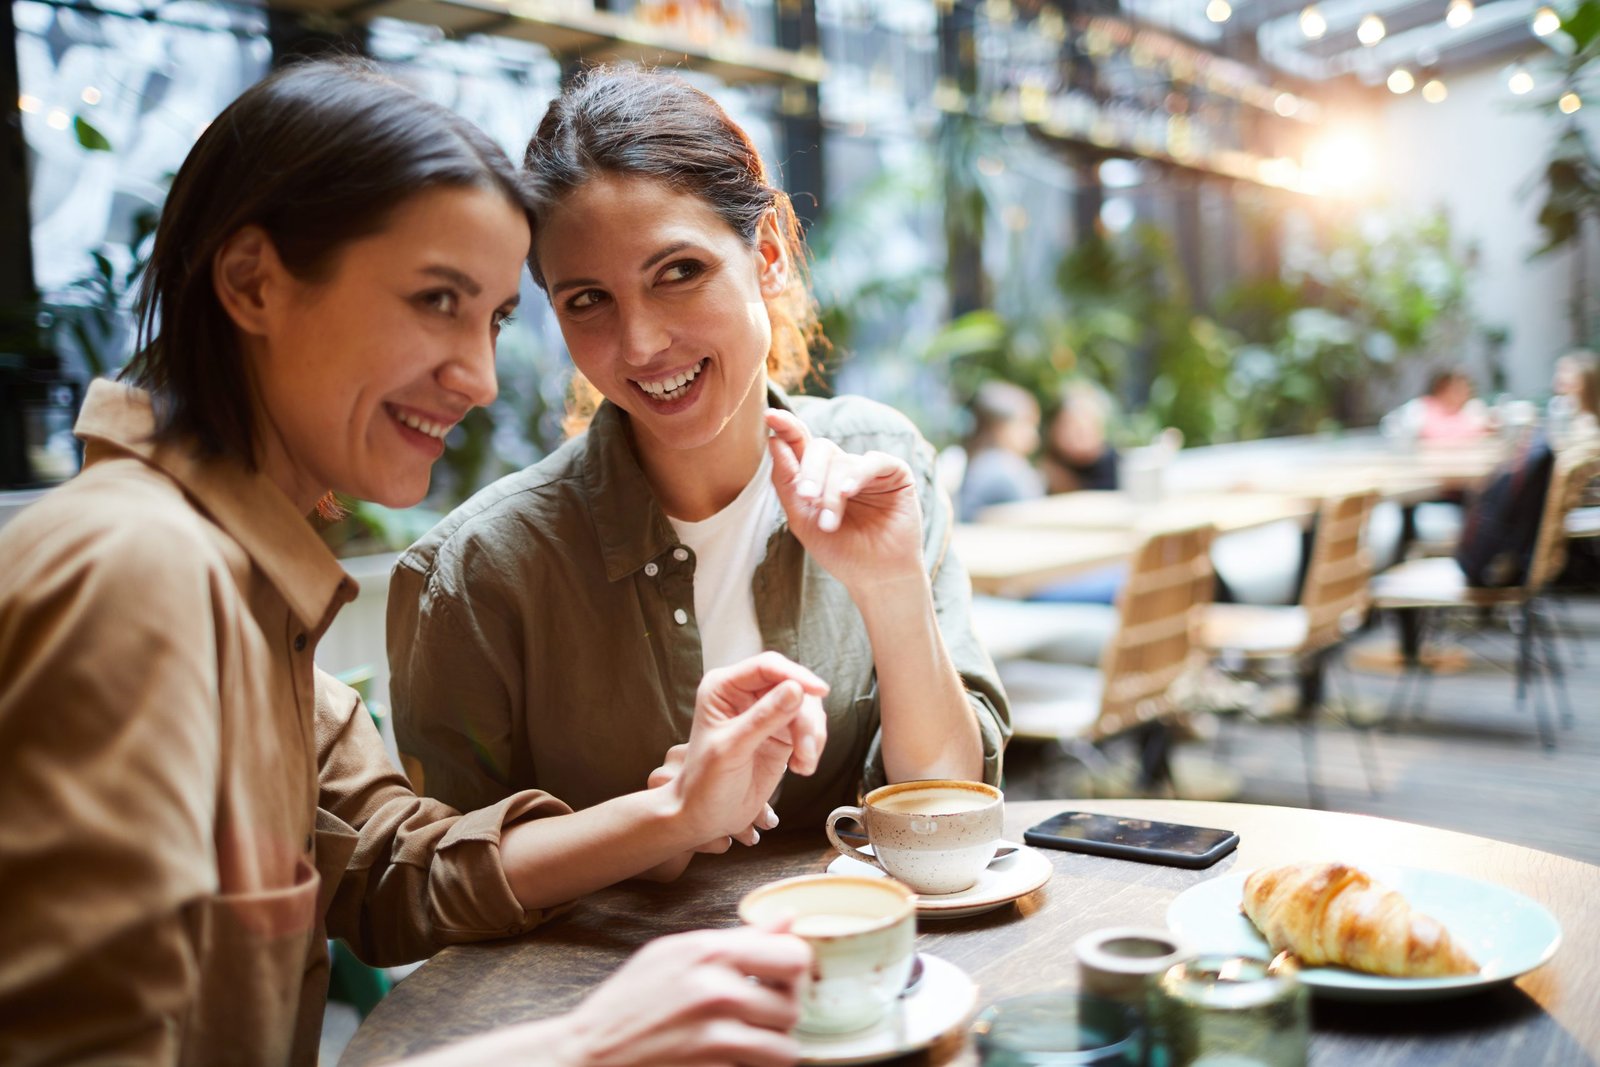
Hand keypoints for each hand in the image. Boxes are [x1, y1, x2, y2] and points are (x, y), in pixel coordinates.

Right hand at [425, 927, 808, 1066]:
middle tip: (763, 1015)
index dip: (794, 970)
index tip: (779, 979)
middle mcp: (714, 989)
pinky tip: (729, 1059)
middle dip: (784, 1013)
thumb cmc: (630, 1002)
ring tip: (749, 1041)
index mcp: (707, 950)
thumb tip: (789, 918)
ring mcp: (712, 1035)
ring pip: (786, 1047)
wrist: (589, 1054)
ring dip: (774, 1049)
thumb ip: (736, 938)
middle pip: (793, 1004)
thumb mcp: (676, 953)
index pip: (792, 954)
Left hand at [669, 651, 828, 845]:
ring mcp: (766, 712)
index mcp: (724, 687)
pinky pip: (809, 728)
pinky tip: (802, 767)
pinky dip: (812, 746)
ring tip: (804, 764)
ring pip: (806, 707)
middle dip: (805, 718)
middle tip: (806, 751)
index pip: (766, 667)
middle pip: (793, 686)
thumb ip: (764, 718)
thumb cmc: (706, 782)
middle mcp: (746, 694)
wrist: (708, 816)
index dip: (796, 675)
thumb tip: (797, 689)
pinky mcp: (782, 733)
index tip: (819, 691)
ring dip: (811, 735)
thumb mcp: (732, 748)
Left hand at [765, 408, 925, 593]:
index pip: (800, 442)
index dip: (786, 426)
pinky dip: (857, 474)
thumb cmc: (840, 551)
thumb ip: (787, 482)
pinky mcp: (895, 473)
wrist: (875, 577)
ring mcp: (869, 469)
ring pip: (843, 461)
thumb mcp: (802, 519)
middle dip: (809, 473)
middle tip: (806, 498)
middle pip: (819, 449)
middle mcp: (843, 468)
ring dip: (832, 491)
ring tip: (830, 521)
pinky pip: (873, 461)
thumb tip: (774, 440)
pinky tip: (849, 492)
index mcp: (819, 476)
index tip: (770, 415)